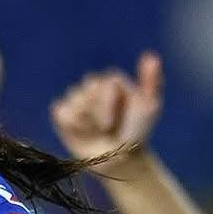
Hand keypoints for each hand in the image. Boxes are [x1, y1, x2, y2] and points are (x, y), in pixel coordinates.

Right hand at [48, 51, 164, 178]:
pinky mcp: (63, 114)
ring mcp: (77, 99)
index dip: (107, 104)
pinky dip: (71, 124)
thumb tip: (150, 56)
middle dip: (98, 113)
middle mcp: (93, 86)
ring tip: (96, 131)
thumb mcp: (150, 107)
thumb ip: (151, 81)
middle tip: (107, 128)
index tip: (111, 123)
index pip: (106, 83)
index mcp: (112, 82)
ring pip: (75, 101)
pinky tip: (82, 133)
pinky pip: (61, 111)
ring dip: (86, 121)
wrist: (121, 158)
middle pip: (89, 89)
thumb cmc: (137, 132)